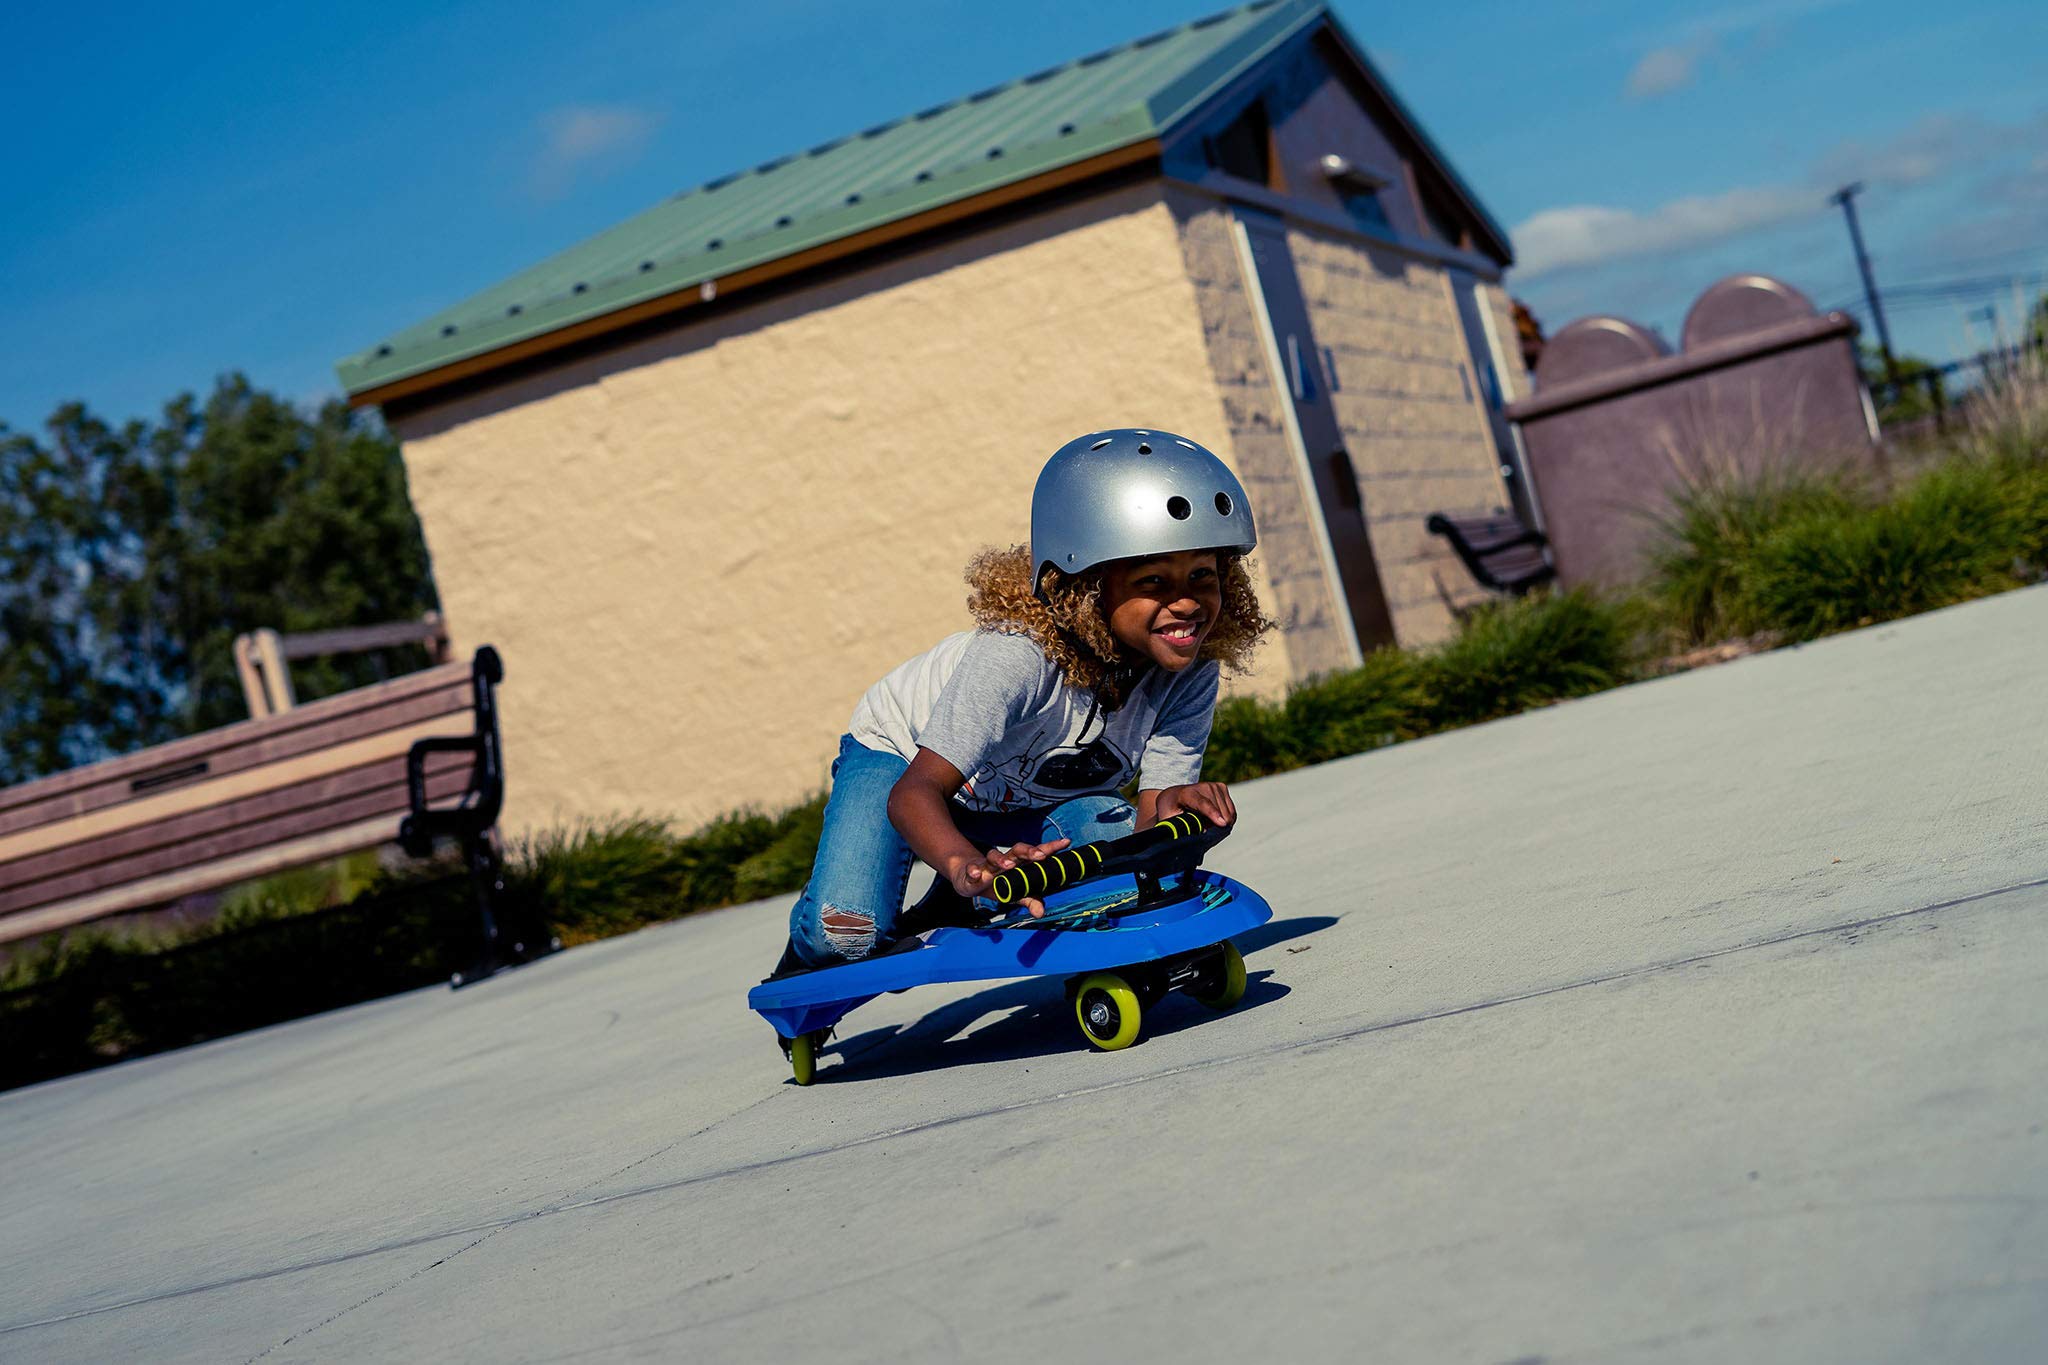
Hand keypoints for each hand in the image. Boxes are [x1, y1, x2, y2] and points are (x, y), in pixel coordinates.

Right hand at [948, 837, 1071, 916]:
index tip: (1065, 842)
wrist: (969, 880)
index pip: (1036, 853)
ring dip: (1002, 859)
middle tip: (1040, 855)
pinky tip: (977, 874)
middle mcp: (1005, 861)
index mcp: (1019, 865)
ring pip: (994, 856)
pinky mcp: (972, 872)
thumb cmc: (997, 883)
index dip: (1049, 848)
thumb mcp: (1015, 894)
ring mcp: (988, 865)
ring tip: (1009, 865)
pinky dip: (974, 871)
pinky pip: (972, 869)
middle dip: (1029, 851)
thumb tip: (1041, 912)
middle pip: (1017, 850)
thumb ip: (1030, 900)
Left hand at [1155, 781, 1234, 828]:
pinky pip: (1231, 812)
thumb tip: (1191, 839)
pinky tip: (1214, 819)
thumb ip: (1178, 829)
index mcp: (1186, 794)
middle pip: (1219, 813)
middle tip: (1201, 828)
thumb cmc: (1170, 810)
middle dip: (1214, 826)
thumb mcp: (1167, 820)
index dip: (1213, 814)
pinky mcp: (1222, 787)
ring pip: (1228, 814)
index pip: (1203, 804)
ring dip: (1220, 824)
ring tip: (1205, 822)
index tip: (1222, 824)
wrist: (1174, 795)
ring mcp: (1214, 786)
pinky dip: (1225, 819)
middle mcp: (1203, 787)